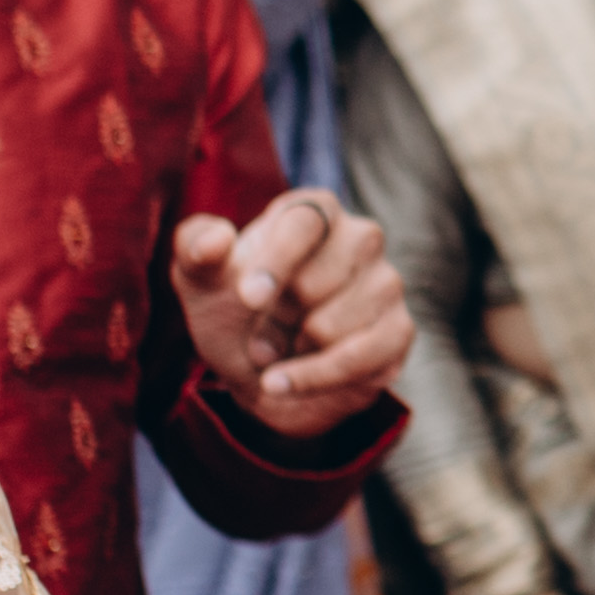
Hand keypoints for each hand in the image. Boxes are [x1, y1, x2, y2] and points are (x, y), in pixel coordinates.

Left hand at [170, 188, 409, 432]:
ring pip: (331, 327)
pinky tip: (283, 383)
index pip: (304, 224)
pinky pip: (358, 360)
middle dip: (274, 319)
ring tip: (284, 345)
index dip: (275, 263)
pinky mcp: (399, 332)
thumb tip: (217, 239)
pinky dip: (311, 379)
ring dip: (290, 350)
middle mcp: (361, 238)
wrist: (262, 372)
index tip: (247, 299)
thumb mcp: (200, 280)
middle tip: (261, 325)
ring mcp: (387, 284)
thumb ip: (195, 249)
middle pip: (314, 283)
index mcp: (314, 211)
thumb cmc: (234, 312)